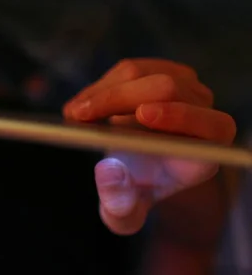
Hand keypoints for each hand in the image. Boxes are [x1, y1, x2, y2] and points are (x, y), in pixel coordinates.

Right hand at [62, 59, 235, 234]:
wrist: (136, 171)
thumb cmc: (135, 192)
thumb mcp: (123, 212)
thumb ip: (118, 202)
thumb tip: (109, 170)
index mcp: (207, 150)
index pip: (210, 126)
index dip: (180, 117)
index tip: (142, 115)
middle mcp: (204, 113)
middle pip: (166, 89)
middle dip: (117, 99)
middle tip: (79, 115)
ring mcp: (185, 88)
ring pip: (141, 74)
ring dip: (101, 91)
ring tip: (73, 113)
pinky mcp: (162, 72)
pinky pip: (129, 70)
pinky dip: (99, 85)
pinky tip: (82, 105)